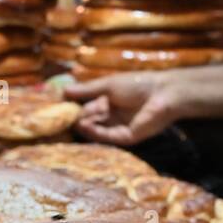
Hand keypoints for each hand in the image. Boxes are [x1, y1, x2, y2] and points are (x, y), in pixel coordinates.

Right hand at [63, 72, 180, 144]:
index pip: (88, 107)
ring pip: (96, 129)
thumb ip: (87, 90)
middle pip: (90, 119)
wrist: (163, 94)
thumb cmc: (137, 84)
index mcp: (110, 101)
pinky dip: (94, 132)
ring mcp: (119, 128)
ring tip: (71, 122)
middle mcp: (113, 115)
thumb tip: (63, 90)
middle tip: (61, 117)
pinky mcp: (125, 138)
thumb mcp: (108, 85)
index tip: (59, 107)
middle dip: (77, 118)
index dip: (75, 107)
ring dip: (83, 126)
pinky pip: (106, 136)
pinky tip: (84, 126)